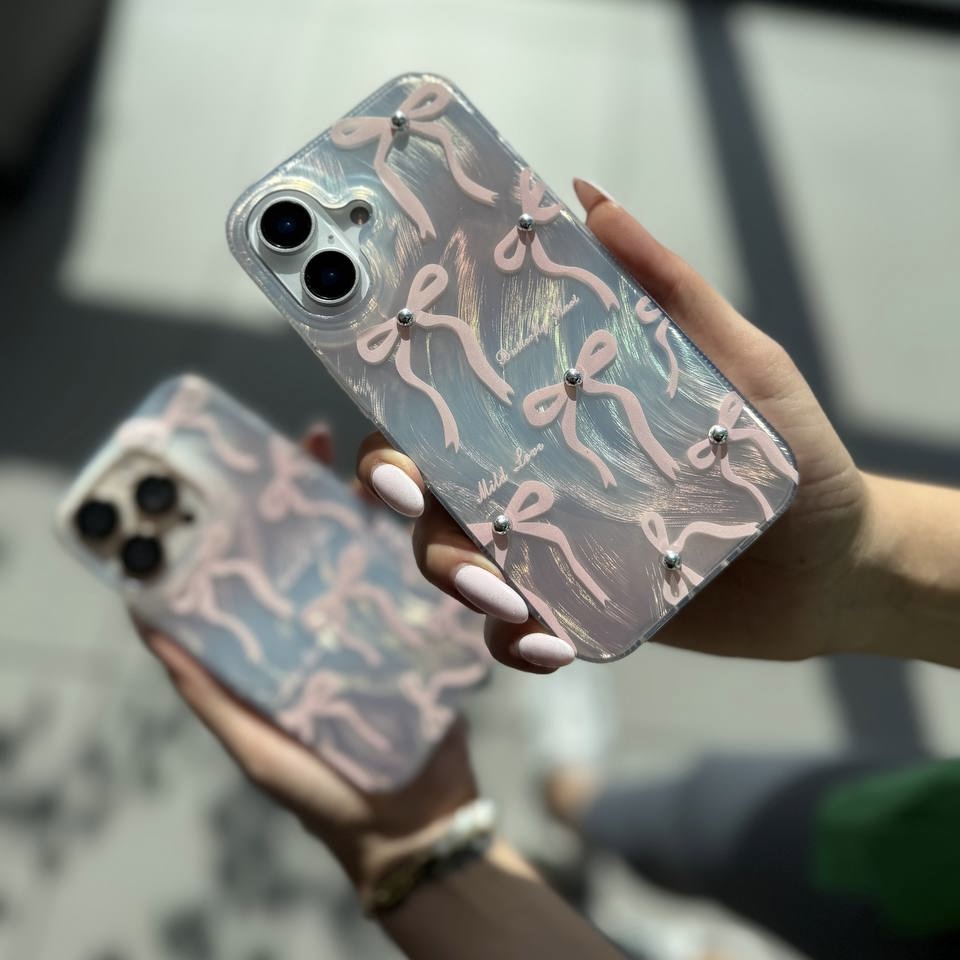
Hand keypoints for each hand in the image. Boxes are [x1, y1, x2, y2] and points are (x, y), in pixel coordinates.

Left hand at [134, 425, 477, 895]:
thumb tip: (145, 621)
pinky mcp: (421, 629)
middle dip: (312, 487)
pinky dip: (413, 537)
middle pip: (316, 540)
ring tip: (365, 462)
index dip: (248, 516)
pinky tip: (413, 508)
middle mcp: (326, 621)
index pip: (259, 564)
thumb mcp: (252, 742)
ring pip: (367, 545)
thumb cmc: (320, 791)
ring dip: (367, 500)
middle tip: (310, 440)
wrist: (412, 823)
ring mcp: (377, 620)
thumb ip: (207, 688)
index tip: (242, 468)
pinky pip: (415, 574)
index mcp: (280, 640)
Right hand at [356, 180, 876, 670]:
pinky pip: (520, 633)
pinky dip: (517, 643)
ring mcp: (552, 550)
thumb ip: (668, 288)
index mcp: (549, 417)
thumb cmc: (787, 454)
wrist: (834, 562)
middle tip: (417, 504)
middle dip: (406, 500)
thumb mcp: (741, 361)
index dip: (399, 421)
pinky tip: (549, 644)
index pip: (447, 411)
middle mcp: (534, 481)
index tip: (390, 435)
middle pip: (431, 490)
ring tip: (509, 600)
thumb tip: (590, 199)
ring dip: (460, 579)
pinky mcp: (579, 610)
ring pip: (462, 562)